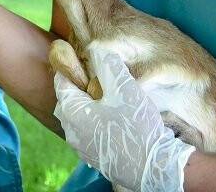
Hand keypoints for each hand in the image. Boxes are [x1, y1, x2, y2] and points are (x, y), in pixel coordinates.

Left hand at [53, 47, 195, 191]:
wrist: (153, 168)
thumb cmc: (136, 126)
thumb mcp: (123, 87)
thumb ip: (107, 64)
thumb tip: (95, 48)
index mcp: (72, 112)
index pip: (61, 82)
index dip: (71, 67)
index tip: (83, 58)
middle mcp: (71, 132)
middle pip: (68, 101)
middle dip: (79, 87)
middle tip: (98, 78)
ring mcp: (82, 148)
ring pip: (78, 118)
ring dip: (88, 106)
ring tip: (108, 98)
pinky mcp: (95, 158)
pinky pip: (88, 133)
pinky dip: (95, 122)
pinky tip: (114, 119)